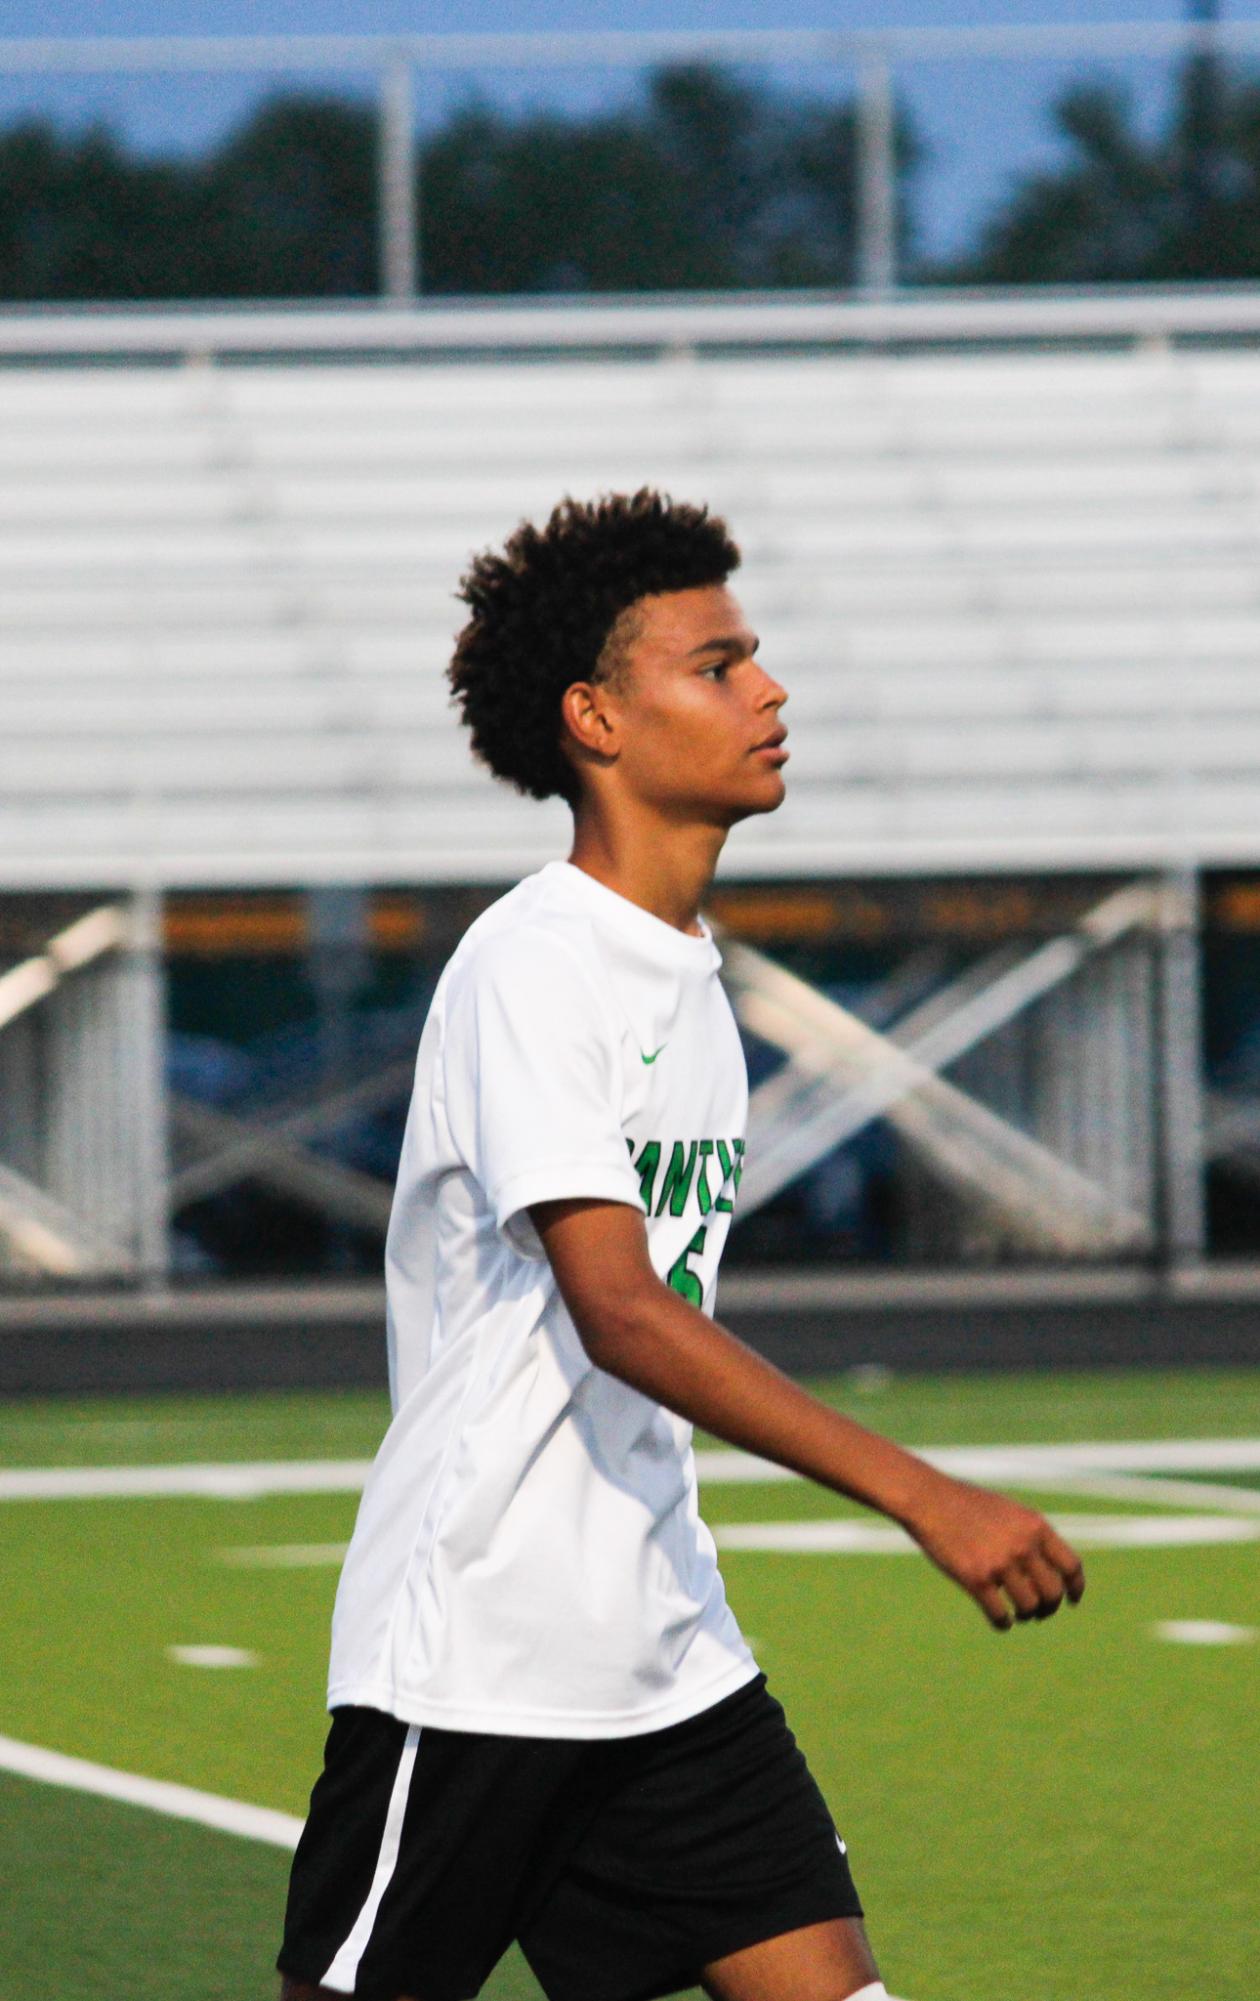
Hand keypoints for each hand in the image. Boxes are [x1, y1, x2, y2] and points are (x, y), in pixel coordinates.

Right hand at [902, 1469, 1085, 1630]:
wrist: (929, 1500)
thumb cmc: (966, 1504)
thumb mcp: (1008, 1511)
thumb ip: (1031, 1536)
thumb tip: (1048, 1572)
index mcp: (1035, 1526)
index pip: (1071, 1566)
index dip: (1075, 1588)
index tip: (1072, 1600)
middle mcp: (1022, 1545)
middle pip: (1053, 1592)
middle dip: (1049, 1607)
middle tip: (1039, 1611)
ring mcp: (999, 1563)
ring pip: (1029, 1606)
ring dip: (1026, 1615)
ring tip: (1019, 1613)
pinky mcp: (975, 1579)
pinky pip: (1000, 1615)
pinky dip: (1004, 1623)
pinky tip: (1001, 1621)